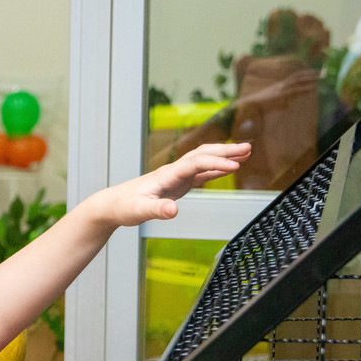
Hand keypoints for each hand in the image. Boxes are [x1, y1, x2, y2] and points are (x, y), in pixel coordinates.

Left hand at [95, 142, 250, 226]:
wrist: (112, 204)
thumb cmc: (123, 207)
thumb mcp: (138, 212)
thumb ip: (156, 211)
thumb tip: (173, 211)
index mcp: (166, 175)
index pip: (195, 163)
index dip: (215, 163)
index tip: (234, 166)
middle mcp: (173, 172)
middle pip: (202, 154)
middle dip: (225, 150)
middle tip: (248, 148)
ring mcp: (175, 177)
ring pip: (203, 160)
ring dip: (223, 155)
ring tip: (245, 152)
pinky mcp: (176, 184)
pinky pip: (200, 173)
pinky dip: (216, 169)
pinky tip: (228, 168)